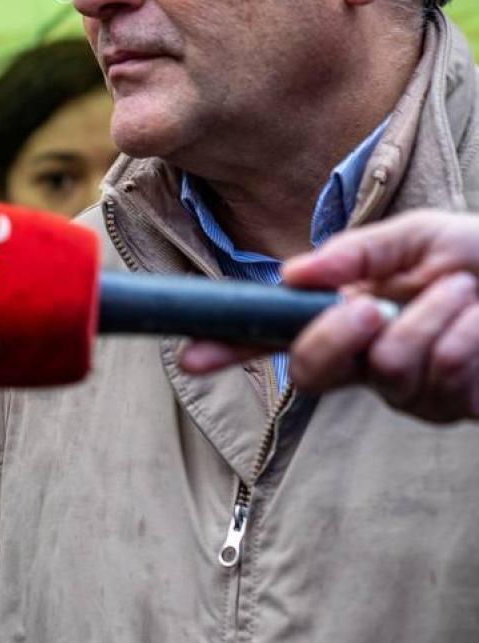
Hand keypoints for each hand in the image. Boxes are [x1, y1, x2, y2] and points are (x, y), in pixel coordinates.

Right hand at [181, 210, 478, 421]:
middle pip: (310, 372)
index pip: (272, 336)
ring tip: (461, 291)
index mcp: (343, 316)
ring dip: (428, 318)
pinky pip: (437, 373)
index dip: (227, 347)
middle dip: (331, 336)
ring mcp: (406, 390)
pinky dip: (463, 333)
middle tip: (369, 307)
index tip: (193, 354)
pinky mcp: (449, 406)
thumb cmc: (478, 258)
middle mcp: (364, 360)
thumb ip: (357, 255)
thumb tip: (293, 275)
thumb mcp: (417, 236)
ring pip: (385, 367)